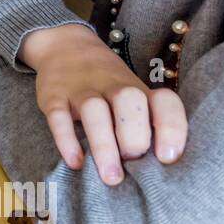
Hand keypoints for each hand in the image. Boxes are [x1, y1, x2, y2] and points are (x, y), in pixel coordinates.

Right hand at [19, 25, 188, 185]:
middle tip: (131, 166)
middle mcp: (112, 86)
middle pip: (129, 103)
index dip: (170, 128)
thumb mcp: (131, 95)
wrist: (66, 46)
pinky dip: (66, 139)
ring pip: (94, 110)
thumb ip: (145, 125)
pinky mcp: (53, 96)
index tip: (167, 157)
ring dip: (104, 145)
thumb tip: (156, 171)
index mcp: (139, 90)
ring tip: (110, 177)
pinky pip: (58, 116)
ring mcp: (81, 89)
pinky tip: (75, 162)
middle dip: (134, 138)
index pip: (164, 102)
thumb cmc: (108, 85)